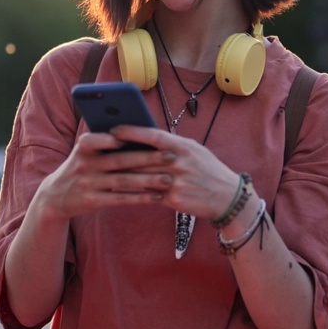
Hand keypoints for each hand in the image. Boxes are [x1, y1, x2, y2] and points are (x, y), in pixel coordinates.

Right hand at [34, 129, 174, 219]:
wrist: (57, 195)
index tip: (141, 136)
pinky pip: (120, 198)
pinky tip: (157, 197)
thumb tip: (141, 132)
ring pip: (123, 180)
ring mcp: (88, 183)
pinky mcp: (93, 201)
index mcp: (84, 146)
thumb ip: (106, 141)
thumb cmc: (82, 167)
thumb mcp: (85, 151)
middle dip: (147, 157)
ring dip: (148, 180)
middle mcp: (85, 164)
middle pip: (120, 159)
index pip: (99, 138)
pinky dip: (140, 197)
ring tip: (169, 179)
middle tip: (171, 156)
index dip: (117, 138)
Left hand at [109, 125, 239, 219]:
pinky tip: (120, 189)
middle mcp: (179, 163)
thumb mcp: (194, 150)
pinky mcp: (174, 200)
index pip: (153, 136)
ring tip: (105, 169)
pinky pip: (148, 194)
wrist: (227, 198)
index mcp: (183, 147)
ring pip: (142, 177)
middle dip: (120, 154)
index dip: (132, 132)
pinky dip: (135, 191)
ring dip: (123, 174)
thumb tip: (145, 137)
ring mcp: (176, 182)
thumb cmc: (208, 170)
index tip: (114, 129)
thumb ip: (172, 144)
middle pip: (142, 158)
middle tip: (100, 150)